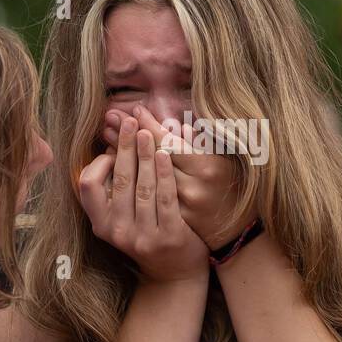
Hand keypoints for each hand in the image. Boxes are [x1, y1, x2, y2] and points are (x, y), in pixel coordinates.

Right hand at [81, 113, 209, 281]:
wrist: (174, 274)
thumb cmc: (147, 236)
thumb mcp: (123, 219)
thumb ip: (116, 190)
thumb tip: (114, 146)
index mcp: (101, 225)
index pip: (88, 185)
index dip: (99, 162)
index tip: (113, 146)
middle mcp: (117, 232)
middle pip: (119, 179)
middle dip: (125, 146)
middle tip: (129, 121)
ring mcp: (143, 236)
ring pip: (143, 186)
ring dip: (145, 154)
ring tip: (147, 132)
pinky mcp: (168, 237)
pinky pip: (165, 197)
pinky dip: (164, 172)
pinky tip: (165, 153)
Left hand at [104, 105, 247, 248]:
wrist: (234, 232)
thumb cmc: (228, 187)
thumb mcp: (222, 158)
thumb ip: (200, 140)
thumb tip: (175, 124)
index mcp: (206, 168)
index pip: (169, 142)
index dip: (150, 125)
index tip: (137, 110)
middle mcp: (191, 190)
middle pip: (151, 159)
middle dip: (129, 136)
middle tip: (113, 116)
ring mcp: (177, 210)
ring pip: (141, 179)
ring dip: (122, 155)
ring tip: (108, 134)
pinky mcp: (166, 227)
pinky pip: (140, 199)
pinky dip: (126, 181)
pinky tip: (114, 166)